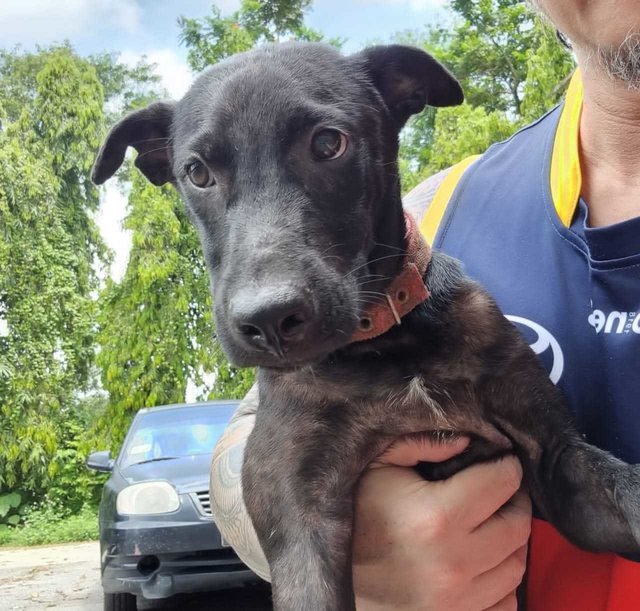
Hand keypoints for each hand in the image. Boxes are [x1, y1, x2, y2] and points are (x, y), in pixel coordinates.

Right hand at [352, 435, 530, 610]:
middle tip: (502, 490)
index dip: (506, 466)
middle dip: (516, 500)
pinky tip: (485, 560)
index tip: (502, 462)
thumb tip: (466, 441)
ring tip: (494, 522)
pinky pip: (506, 602)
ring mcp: (459, 601)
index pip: (501, 483)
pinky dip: (503, 579)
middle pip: (517, 525)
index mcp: (437, 516)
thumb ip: (420, 443)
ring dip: (512, 539)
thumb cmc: (355, 515)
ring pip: (516, 565)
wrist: (333, 578)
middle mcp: (455, 562)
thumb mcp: (378, 467)